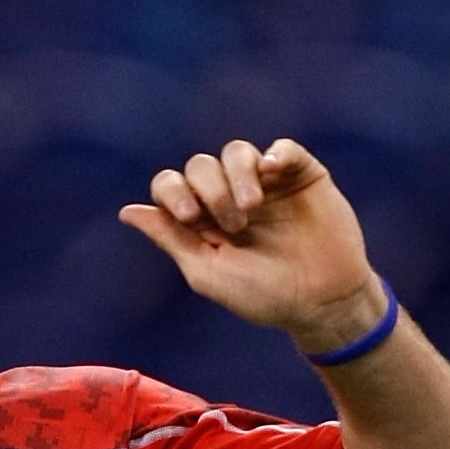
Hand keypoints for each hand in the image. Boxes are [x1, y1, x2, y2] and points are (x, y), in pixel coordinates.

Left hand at [119, 139, 384, 352]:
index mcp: (202, 219)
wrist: (322, 301)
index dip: (172, 191)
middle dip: (210, 190)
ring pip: (237, 151)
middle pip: (200, 165)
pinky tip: (272, 171)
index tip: (189, 217)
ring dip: (236, 175)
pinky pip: (283, 148)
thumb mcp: (208, 272)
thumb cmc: (262, 295)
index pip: (170, 185)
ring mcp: (266, 182)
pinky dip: (275, 153)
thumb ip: (170, 239)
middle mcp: (229, 195)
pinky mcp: (301, 175)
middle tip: (233, 225)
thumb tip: (127, 212)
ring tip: (252, 207)